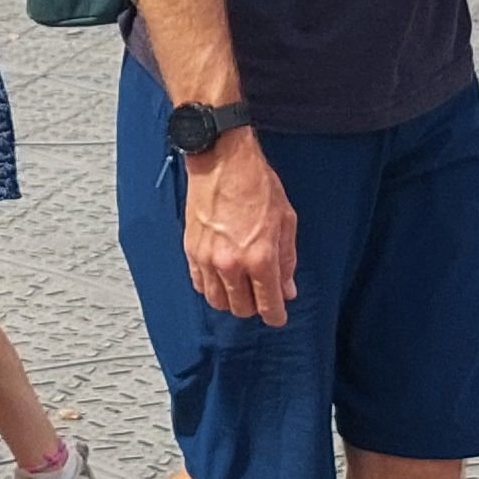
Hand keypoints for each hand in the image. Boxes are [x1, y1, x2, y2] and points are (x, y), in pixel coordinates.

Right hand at [184, 130, 300, 323]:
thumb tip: (288, 288)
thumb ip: (287, 260)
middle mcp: (232, 263)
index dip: (275, 315)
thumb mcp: (286, 221)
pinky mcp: (191, 251)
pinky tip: (221, 279)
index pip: (268, 304)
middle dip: (255, 307)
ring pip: (218, 301)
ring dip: (231, 301)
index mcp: (260, 257)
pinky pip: (199, 284)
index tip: (278, 317)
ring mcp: (207, 259)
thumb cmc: (256, 184)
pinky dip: (211, 288)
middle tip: (262, 298)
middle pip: (241, 308)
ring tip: (241, 290)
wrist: (222, 161)